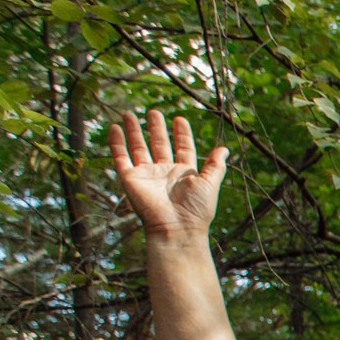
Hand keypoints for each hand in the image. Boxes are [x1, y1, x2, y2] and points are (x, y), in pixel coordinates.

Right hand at [107, 109, 226, 240]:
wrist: (176, 228)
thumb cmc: (196, 209)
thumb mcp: (210, 184)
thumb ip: (216, 166)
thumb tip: (225, 149)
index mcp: (184, 173)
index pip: (182, 148)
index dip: (182, 134)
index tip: (179, 119)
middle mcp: (164, 172)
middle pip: (159, 145)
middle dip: (156, 128)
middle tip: (154, 112)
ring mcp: (146, 174)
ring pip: (138, 147)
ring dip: (134, 131)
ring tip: (130, 114)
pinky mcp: (130, 178)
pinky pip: (121, 157)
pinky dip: (117, 143)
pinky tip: (115, 128)